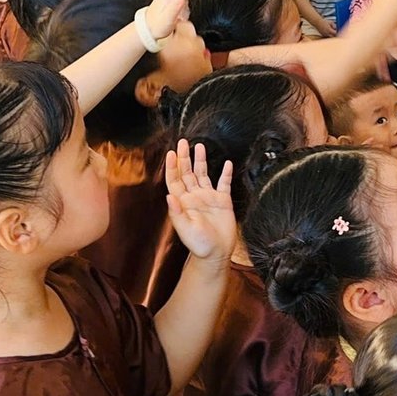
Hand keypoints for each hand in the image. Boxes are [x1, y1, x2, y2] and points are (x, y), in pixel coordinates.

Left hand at [165, 139, 236, 262]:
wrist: (216, 253)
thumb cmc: (199, 244)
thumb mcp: (186, 230)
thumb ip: (178, 213)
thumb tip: (169, 196)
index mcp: (184, 202)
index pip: (175, 180)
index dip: (173, 167)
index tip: (171, 153)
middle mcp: (195, 197)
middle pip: (188, 173)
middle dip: (184, 157)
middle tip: (183, 142)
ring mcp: (209, 198)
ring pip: (203, 174)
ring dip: (201, 161)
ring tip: (200, 146)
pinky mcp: (223, 201)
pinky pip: (224, 184)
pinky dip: (226, 173)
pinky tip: (227, 164)